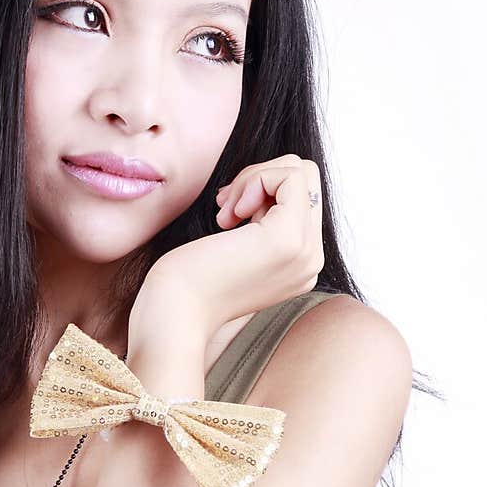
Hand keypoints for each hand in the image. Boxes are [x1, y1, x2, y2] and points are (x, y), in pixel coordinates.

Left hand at [138, 154, 323, 338]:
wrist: (175, 313)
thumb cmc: (190, 280)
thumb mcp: (237, 247)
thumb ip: (260, 221)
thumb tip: (264, 178)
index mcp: (300, 264)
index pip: (304, 198)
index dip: (264, 190)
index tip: (228, 211)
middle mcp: (311, 261)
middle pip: (307, 180)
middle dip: (262, 178)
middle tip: (226, 207)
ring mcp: (305, 251)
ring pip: (302, 173)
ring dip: (255, 179)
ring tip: (226, 213)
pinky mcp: (288, 239)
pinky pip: (290, 176)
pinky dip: (255, 179)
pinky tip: (230, 213)